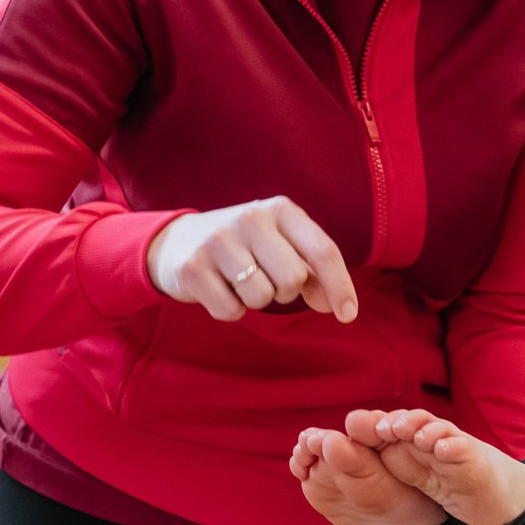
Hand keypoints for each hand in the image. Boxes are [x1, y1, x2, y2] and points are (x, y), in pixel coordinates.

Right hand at [147, 197, 355, 322]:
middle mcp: (251, 218)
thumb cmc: (243, 246)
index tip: (348, 314)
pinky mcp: (192, 267)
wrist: (176, 241)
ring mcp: (218, 241)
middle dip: (286, 292)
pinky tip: (219, 289)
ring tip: (239, 281)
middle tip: (267, 281)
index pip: (323, 251)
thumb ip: (312, 272)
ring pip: (261, 297)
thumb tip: (336, 307)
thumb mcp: (280, 245)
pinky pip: (231, 310)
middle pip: (293, 279)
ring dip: (255, 301)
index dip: (340, 287)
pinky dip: (231, 310)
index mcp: (281, 209)